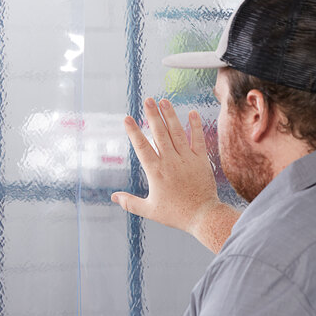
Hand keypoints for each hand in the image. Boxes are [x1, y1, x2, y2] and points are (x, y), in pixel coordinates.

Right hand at [112, 97, 221, 236]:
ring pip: (176, 132)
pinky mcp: (201, 159)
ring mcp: (187, 158)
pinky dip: (195, 126)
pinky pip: (198, 139)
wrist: (202, 216)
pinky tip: (192, 112)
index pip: (142, 147)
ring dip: (170, 115)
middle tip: (148, 99)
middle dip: (153, 115)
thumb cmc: (175, 214)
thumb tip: (113, 197)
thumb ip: (130, 202)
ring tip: (164, 101)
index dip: (134, 131)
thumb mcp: (149, 210)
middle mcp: (170, 161)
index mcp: (156, 172)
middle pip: (159, 133)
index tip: (127, 118)